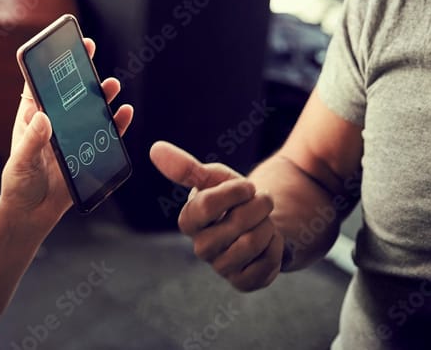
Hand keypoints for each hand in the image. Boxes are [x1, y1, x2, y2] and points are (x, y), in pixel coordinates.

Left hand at [0, 38, 132, 230]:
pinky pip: (106, 135)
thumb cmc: (19, 185)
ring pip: (89, 109)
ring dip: (101, 96)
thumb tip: (43, 118)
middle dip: (80, 71)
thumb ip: (32, 142)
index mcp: (32, 119)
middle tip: (90, 50)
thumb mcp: (21, 163)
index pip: (40, 85)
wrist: (33, 214)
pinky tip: (124, 113)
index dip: (48, 63)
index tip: (58, 45)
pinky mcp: (88, 153)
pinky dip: (117, 124)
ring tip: (111, 84)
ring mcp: (72, 136)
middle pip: (69, 91)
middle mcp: (54, 123)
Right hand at [149, 141, 284, 291]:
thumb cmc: (231, 198)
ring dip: (268, 226)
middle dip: (259, 208)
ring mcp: (220, 266)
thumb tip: (155, 148)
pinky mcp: (242, 282)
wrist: (259, 223)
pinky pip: (266, 265)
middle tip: (262, 202)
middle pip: (236, 225)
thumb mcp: (214, 178)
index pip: (206, 206)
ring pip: (252, 243)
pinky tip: (268, 242)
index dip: (235, 192)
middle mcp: (200, 247)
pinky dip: (275, 248)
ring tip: (264, 222)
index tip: (247, 186)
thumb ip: (185, 167)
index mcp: (188, 220)